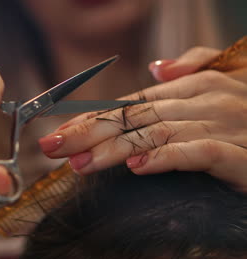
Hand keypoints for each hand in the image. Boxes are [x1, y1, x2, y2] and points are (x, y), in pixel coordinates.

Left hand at [39, 47, 246, 191]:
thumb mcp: (227, 88)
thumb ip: (195, 72)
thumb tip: (158, 69)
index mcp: (196, 86)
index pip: (131, 102)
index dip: (92, 118)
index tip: (60, 133)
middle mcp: (206, 100)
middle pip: (134, 115)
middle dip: (89, 132)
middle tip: (53, 147)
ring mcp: (224, 125)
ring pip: (156, 133)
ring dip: (114, 148)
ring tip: (81, 162)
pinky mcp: (241, 155)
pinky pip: (197, 153)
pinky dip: (165, 157)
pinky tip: (137, 167)